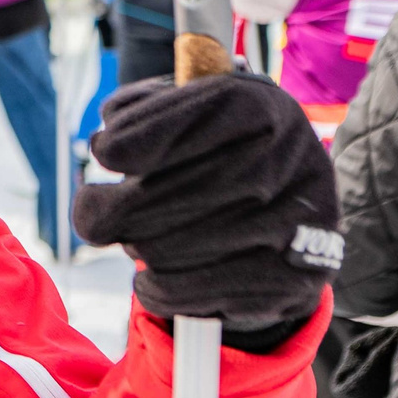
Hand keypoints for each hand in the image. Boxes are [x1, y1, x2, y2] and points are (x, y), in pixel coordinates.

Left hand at [71, 74, 336, 334]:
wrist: (301, 212)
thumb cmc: (225, 150)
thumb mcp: (193, 109)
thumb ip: (140, 110)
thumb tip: (106, 144)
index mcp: (258, 107)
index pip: (171, 126)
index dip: (124, 144)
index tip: (104, 153)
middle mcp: (283, 162)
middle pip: (148, 198)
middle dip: (108, 208)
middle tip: (96, 211)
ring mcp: (290, 225)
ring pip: (155, 249)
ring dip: (133, 246)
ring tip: (141, 237)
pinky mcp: (287, 280)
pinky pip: (178, 290)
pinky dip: (151, 286)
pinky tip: (153, 274)